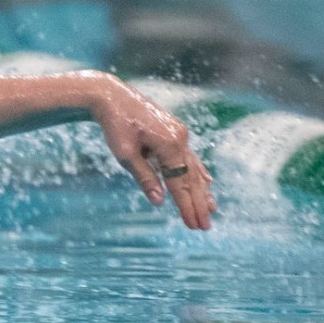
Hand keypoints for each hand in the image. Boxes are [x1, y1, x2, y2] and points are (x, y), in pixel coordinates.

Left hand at [90, 78, 214, 230]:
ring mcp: (179, 134)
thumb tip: (159, 201)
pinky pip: (189, 156)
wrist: (111, 95)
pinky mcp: (174, 131)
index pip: (179, 183)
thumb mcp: (125, 154)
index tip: (194, 225)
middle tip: (205, 227)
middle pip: (191, 177)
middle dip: (198, 203)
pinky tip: (207, 181)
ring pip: (193, 167)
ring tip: (211, 208)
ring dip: (201, 189)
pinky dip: (197, 171)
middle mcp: (180, 139)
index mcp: (169, 144)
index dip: (187, 206)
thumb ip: (144, 177)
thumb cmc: (115, 124)